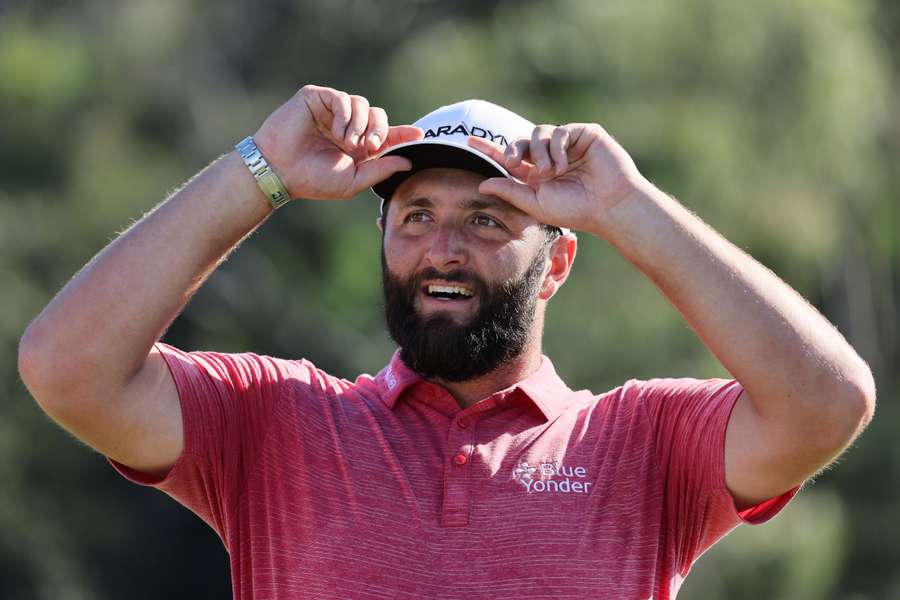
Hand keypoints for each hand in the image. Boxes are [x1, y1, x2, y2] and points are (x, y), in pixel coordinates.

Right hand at [253, 85, 422, 200]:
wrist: (281, 171)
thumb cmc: (313, 180)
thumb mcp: (354, 180)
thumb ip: (381, 170)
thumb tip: (408, 161)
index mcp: (356, 145)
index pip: (385, 134)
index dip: (402, 133)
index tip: (419, 135)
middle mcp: (345, 125)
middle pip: (378, 115)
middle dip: (380, 130)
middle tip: (371, 146)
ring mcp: (330, 110)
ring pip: (362, 104)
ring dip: (360, 125)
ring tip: (346, 143)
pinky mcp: (316, 98)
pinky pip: (341, 98)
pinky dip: (344, 115)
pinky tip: (335, 132)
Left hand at [467, 123, 646, 235]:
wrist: (608, 206)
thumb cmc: (575, 210)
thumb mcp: (536, 203)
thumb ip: (509, 191)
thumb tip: (481, 184)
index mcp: (538, 174)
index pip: (510, 157)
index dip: (489, 149)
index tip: (468, 142)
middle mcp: (551, 156)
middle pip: (522, 141)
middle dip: (514, 150)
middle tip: (515, 163)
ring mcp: (569, 144)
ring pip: (539, 133)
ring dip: (539, 153)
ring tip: (550, 172)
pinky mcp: (585, 134)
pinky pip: (561, 131)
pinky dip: (558, 148)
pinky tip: (565, 165)